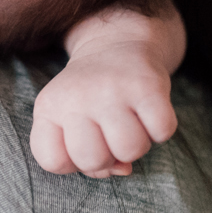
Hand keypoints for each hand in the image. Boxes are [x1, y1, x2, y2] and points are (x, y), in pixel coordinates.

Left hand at [30, 40, 178, 176]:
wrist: (117, 44)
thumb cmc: (91, 97)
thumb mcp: (72, 123)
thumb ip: (86, 158)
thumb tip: (122, 169)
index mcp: (49, 107)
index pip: (52, 161)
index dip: (72, 163)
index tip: (81, 141)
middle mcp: (76, 96)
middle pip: (92, 160)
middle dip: (107, 159)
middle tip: (109, 135)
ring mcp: (112, 90)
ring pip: (129, 150)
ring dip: (136, 146)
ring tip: (130, 124)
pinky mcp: (147, 85)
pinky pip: (161, 131)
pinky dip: (160, 130)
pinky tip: (149, 114)